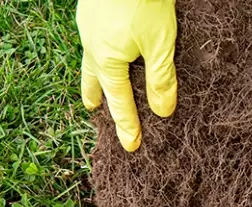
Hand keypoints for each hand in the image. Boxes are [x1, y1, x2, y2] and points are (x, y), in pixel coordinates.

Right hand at [76, 0, 177, 151]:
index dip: (127, 124)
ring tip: (93, 85)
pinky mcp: (93, 7)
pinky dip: (97, 50)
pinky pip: (93, 39)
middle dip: (97, 97)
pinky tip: (103, 42)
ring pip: (90, 58)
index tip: (131, 146)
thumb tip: (162, 111)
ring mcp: (89, 25)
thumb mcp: (160, 42)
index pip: (119, 101)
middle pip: (94, 80)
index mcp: (107, 60)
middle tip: (94, 112)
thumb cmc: (143, 0)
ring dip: (92, 74)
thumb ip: (161, 78)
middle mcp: (92, 45)